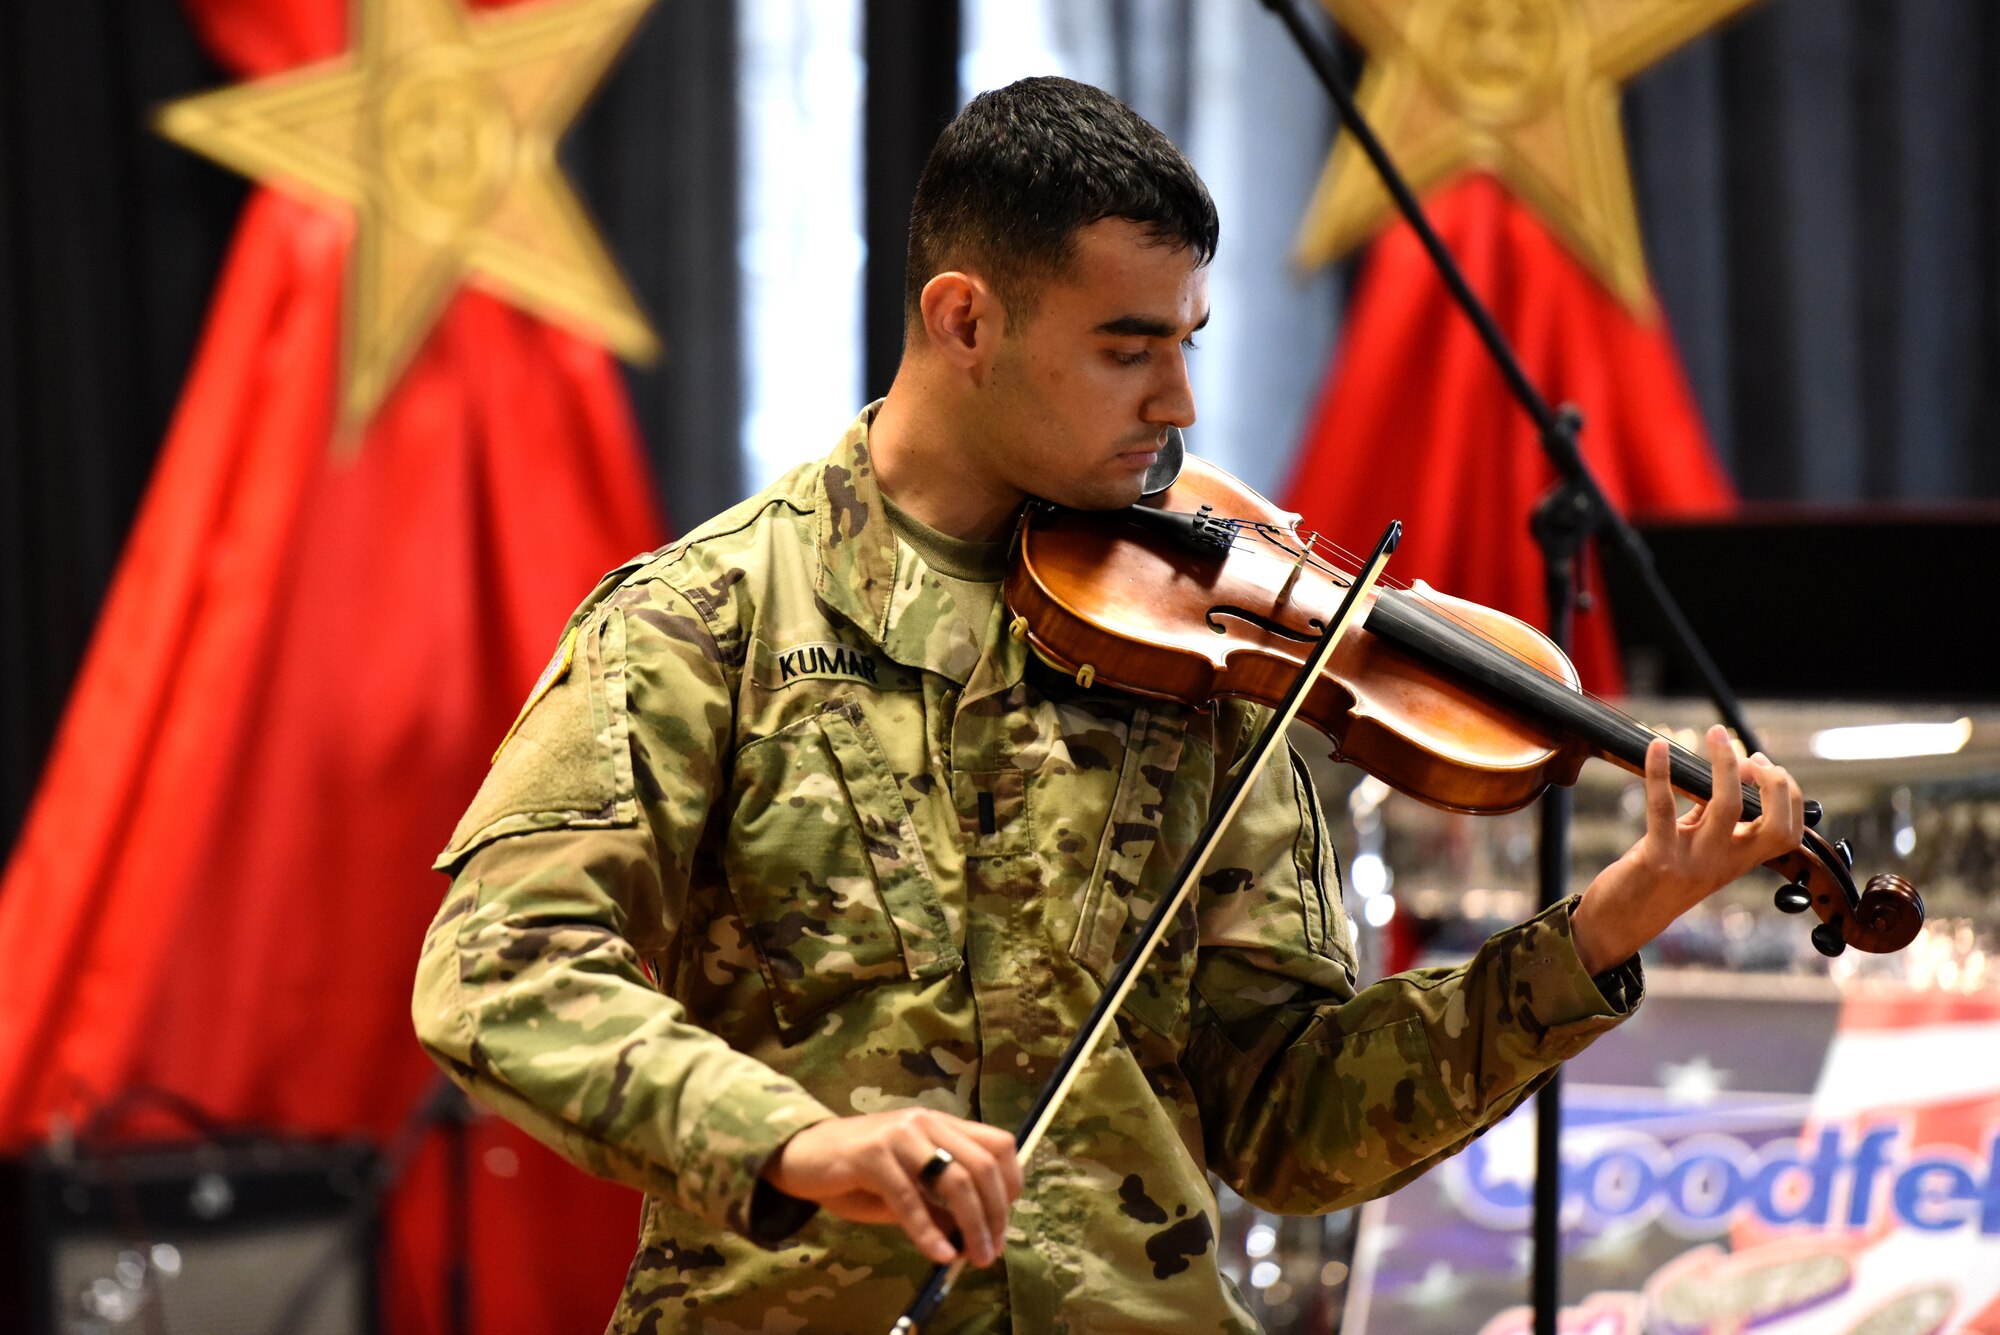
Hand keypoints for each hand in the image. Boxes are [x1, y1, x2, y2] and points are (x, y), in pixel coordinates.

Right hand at [759, 1108, 1023, 1266]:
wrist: (802, 1156)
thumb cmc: (859, 1174)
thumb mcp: (910, 1186)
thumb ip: (941, 1204)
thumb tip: (974, 1238)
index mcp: (941, 1124)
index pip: (998, 1145)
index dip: (1010, 1185)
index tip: (1002, 1223)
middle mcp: (926, 1122)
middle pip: (982, 1165)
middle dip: (995, 1214)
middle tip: (991, 1252)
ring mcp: (899, 1134)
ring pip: (954, 1179)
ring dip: (971, 1225)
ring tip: (973, 1257)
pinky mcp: (871, 1154)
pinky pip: (909, 1197)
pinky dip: (927, 1231)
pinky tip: (938, 1254)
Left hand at [1571, 724, 1804, 974]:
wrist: (1617, 925)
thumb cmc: (1654, 880)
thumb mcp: (1691, 848)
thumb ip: (1707, 818)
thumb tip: (1723, 775)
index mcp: (1737, 861)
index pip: (1789, 833)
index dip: (1787, 796)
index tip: (1761, 765)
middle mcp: (1723, 864)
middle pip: (1775, 823)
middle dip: (1773, 782)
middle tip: (1749, 756)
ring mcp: (1693, 862)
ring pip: (1727, 807)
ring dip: (1724, 764)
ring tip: (1715, 734)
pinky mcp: (1658, 859)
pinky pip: (1663, 809)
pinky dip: (1661, 773)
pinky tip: (1657, 747)